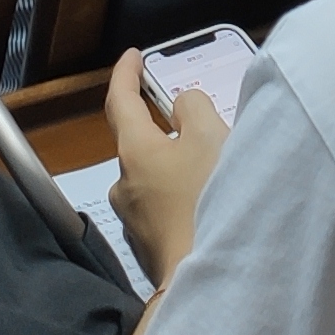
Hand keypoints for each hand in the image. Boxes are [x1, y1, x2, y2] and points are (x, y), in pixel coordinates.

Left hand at [104, 50, 231, 286]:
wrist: (207, 277)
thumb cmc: (206, 202)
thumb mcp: (210, 135)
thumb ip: (194, 107)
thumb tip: (182, 106)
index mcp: (135, 151)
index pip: (120, 100)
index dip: (126, 74)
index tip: (133, 57)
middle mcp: (125, 183)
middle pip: (141, 142)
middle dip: (165, 129)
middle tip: (195, 121)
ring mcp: (135, 218)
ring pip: (155, 178)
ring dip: (177, 167)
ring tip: (214, 170)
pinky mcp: (151, 245)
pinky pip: (165, 208)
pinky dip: (183, 198)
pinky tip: (210, 205)